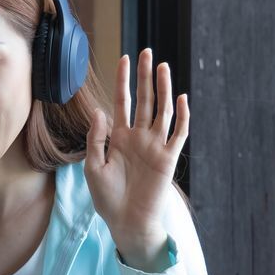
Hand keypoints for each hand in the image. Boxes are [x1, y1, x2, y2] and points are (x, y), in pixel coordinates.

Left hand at [84, 49, 188, 266]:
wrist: (126, 222)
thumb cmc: (107, 198)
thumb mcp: (93, 167)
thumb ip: (97, 139)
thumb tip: (100, 111)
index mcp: (119, 137)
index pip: (122, 102)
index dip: (123, 81)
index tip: (123, 58)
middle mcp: (139, 137)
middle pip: (144, 100)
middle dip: (144, 76)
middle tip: (146, 52)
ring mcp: (155, 146)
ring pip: (161, 110)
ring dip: (163, 89)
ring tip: (162, 67)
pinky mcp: (168, 158)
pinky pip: (177, 133)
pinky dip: (180, 116)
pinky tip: (180, 98)